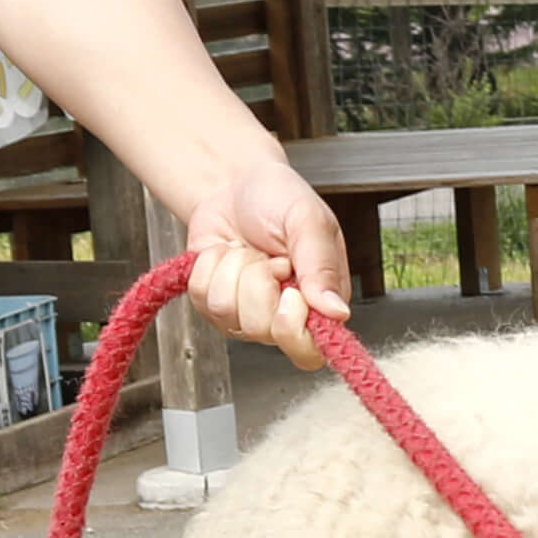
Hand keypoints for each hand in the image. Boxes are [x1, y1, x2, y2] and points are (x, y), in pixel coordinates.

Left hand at [170, 154, 351, 367]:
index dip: (292, 329)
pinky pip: (200, 297)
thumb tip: (337, 313)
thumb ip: (321, 265)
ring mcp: (243, 314)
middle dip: (258, 281)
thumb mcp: (308, 219)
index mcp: (318, 303)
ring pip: (226, 312)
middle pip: (261, 330)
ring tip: (248, 251)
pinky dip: (209, 264)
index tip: (290, 292)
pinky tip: (226, 252)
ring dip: (232, 268)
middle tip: (270, 257)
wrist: (236, 185)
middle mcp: (281, 316)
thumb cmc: (279, 199)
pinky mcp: (211, 304)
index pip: (308, 352)